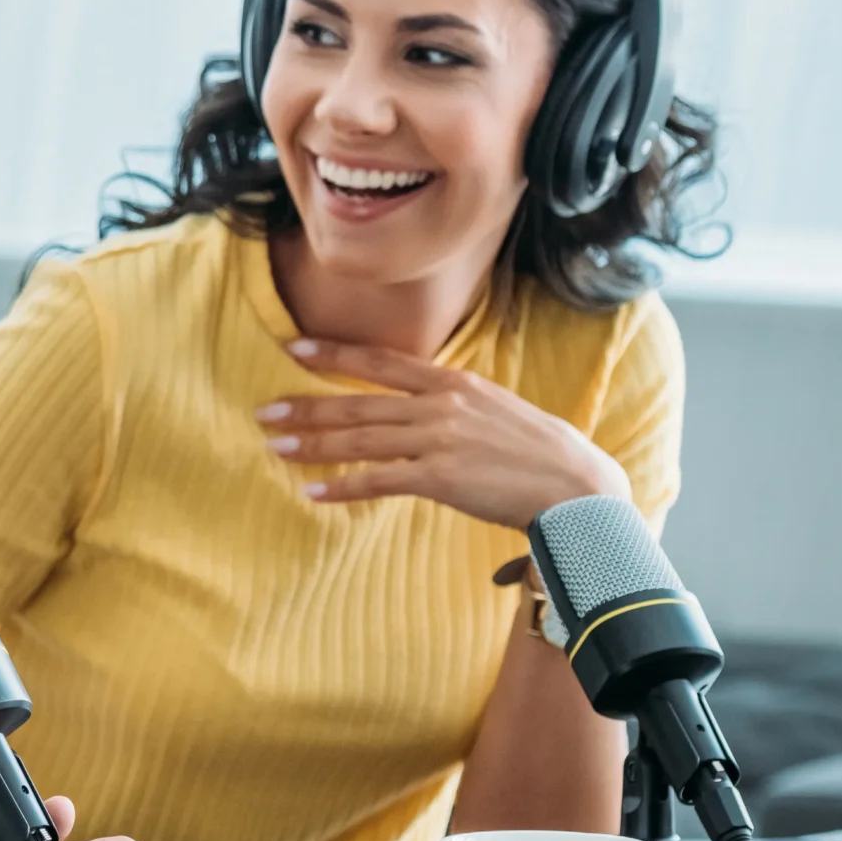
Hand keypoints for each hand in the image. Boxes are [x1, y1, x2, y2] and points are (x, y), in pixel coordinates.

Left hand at [256, 336, 629, 528]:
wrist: (578, 488)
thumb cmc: (541, 453)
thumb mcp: (497, 409)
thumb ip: (455, 403)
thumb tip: (420, 405)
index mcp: (454, 383)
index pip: (381, 361)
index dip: (334, 354)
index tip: (293, 348)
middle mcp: (441, 405)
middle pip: (358, 402)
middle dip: (306, 406)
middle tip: (264, 411)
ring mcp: (439, 440)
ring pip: (360, 439)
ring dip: (313, 444)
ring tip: (276, 447)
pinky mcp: (440, 478)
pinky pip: (377, 481)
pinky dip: (342, 487)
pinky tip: (313, 492)